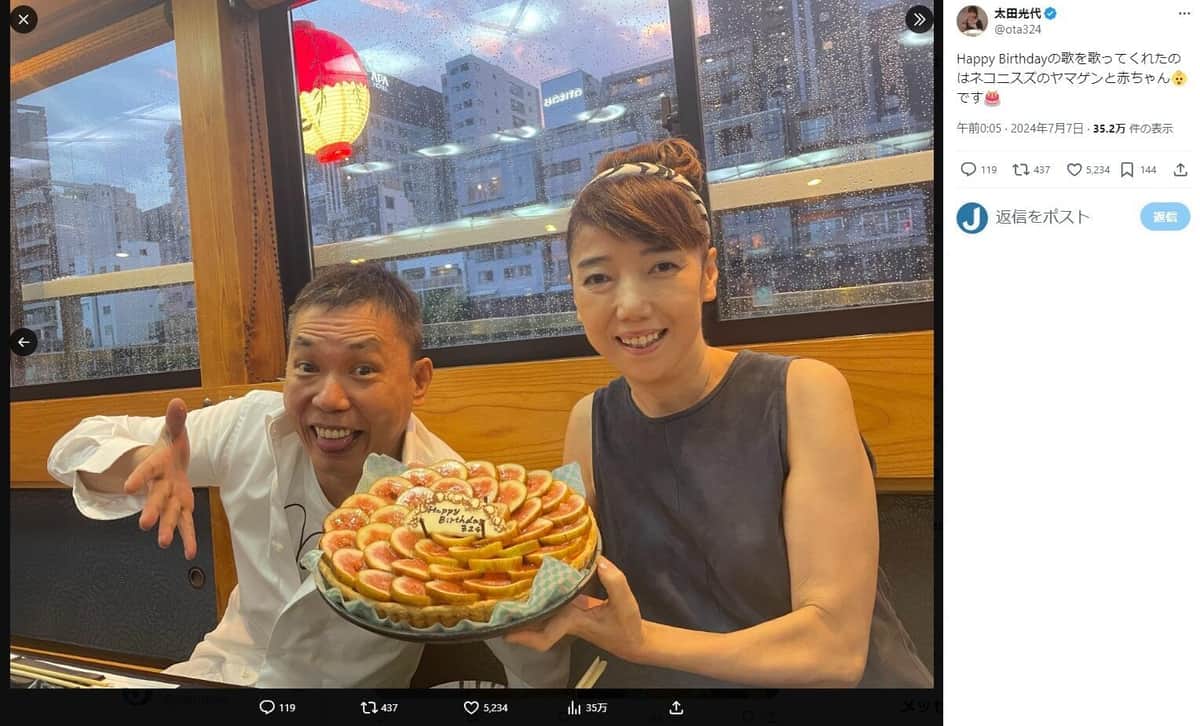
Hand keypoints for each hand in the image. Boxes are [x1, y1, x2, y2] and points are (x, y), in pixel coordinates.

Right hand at [123, 398, 196, 558]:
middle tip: (145, 525)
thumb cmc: (170, 446)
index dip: (138, 477)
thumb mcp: (174, 431)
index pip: (147, 470)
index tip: (128, 488)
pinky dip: (188, 538)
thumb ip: (176, 419)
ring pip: (169, 514)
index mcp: (158, 465)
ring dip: (167, 529)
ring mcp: (171, 498)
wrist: (168, 461)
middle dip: (152, 510)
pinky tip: (190, 553)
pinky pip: (186, 524)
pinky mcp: (182, 507)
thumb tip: (178, 401)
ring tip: (165, 544)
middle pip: (155, 498)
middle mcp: (161, 485)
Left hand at [504, 557, 645, 661]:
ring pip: (539, 615)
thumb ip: (615, 582)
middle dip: (515, 617)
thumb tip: (599, 560)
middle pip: (533, 624)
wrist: (633, 640)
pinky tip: (535, 581)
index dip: (525, 636)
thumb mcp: (625, 604)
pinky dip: (540, 597)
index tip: (506, 630)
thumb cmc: (628, 626)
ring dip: (524, 607)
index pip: (545, 636)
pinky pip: (549, 605)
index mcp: (573, 622)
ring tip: (506, 588)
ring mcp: (567, 616)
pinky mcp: (571, 610)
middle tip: (493, 603)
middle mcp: (565, 620)